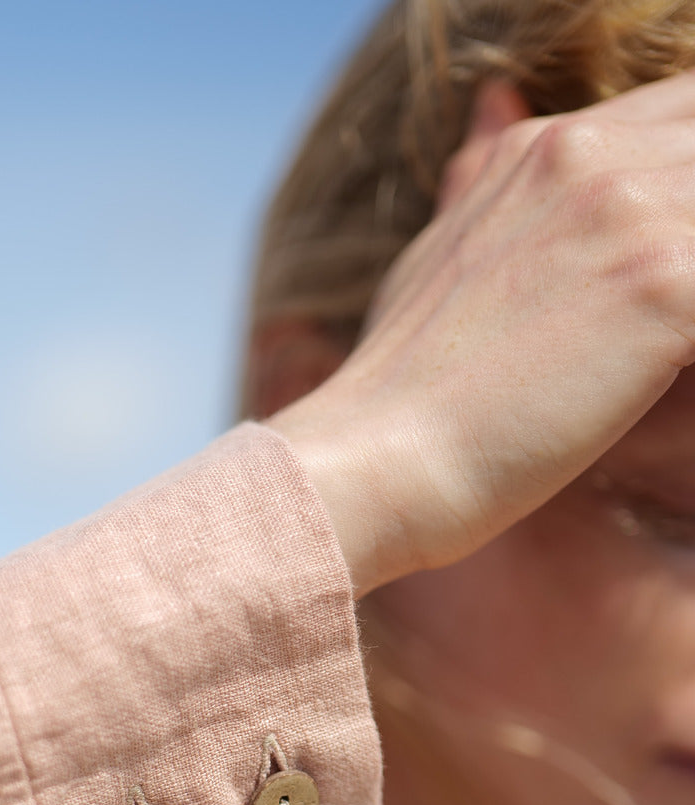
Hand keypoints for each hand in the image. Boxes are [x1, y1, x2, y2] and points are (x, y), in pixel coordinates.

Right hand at [269, 72, 694, 594]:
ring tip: (663, 357)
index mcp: (546, 148)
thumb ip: (484, 183)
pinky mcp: (668, 286)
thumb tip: (497, 103)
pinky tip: (671, 380)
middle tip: (666, 326)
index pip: (684, 126)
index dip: (684, 198)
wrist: (379, 462)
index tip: (660, 286)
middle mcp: (589, 156)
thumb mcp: (435, 258)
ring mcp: (631, 214)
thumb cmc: (404, 394)